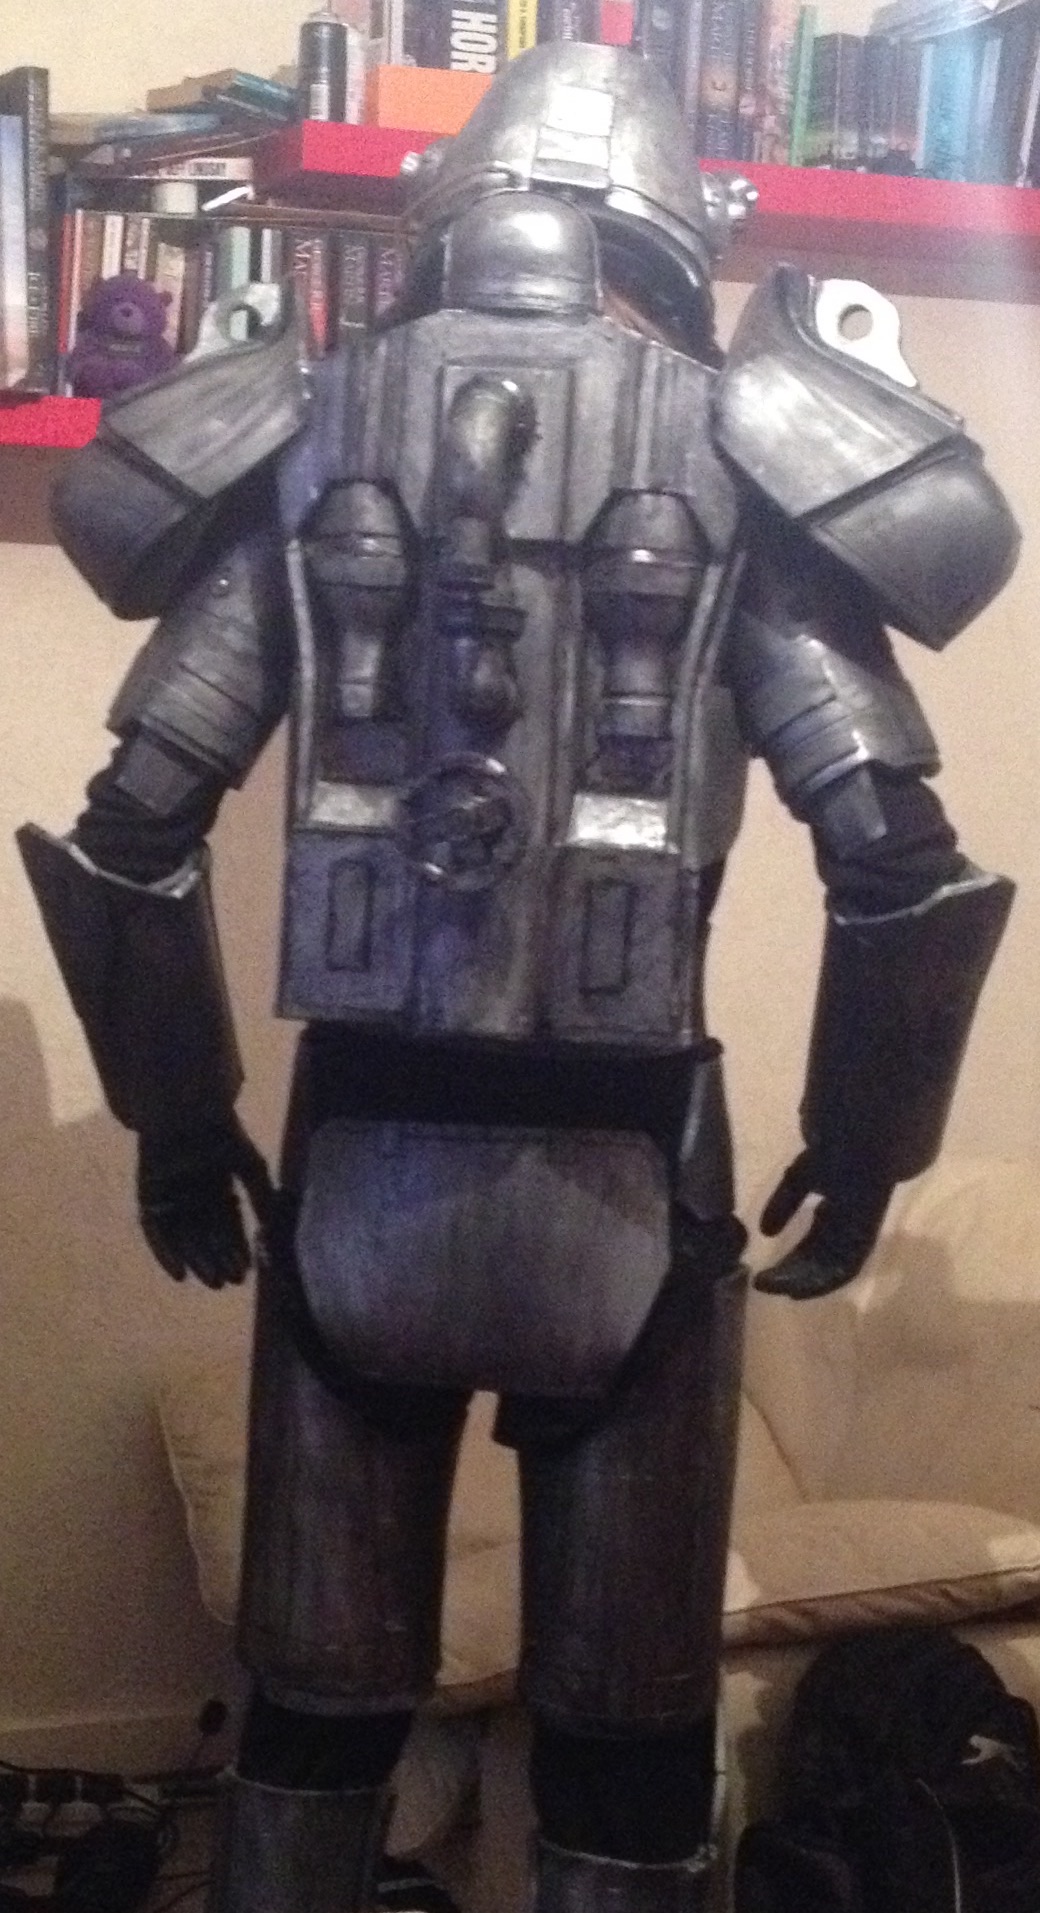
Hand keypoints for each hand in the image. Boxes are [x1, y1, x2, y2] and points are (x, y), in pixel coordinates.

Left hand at [136, 1114, 274, 1288]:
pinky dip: (165, 1252)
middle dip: (217, 1258)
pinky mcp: (148, 1194)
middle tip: (227, 1282)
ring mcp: (170, 1195)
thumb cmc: (222, 1134)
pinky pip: (155, 1229)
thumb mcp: (250, 1166)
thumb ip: (261, 1197)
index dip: (235, 1247)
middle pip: (205, 1234)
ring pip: (183, 1235)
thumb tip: (272, 1228)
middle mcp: (193, 1193)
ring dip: (197, 1259)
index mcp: (217, 1184)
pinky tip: (180, 1274)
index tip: (244, 1270)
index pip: (227, 1224)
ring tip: (211, 1280)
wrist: (188, 1111)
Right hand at [753, 1150, 891, 1300]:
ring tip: (778, 1289)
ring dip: (803, 1282)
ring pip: (829, 1270)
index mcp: (831, 1214)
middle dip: (791, 1274)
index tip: (764, 1273)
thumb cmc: (833, 1155)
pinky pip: (845, 1270)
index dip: (788, 1261)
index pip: (808, 1247)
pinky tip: (799, 1287)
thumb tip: (763, 1231)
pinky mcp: (864, 1241)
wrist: (861, 1146)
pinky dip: (823, 1282)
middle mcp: (844, 1230)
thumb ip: (783, 1204)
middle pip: (816, 1262)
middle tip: (763, 1282)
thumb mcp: (798, 1180)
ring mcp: (855, 1237)